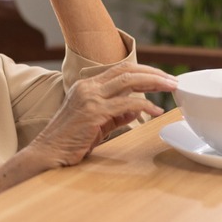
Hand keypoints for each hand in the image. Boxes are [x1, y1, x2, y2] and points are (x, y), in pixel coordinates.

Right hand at [26, 63, 176, 167]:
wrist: (48, 152)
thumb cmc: (71, 140)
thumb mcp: (97, 123)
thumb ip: (116, 115)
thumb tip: (136, 111)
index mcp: (87, 85)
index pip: (120, 69)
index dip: (144, 70)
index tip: (162, 78)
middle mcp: (88, 86)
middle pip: (127, 69)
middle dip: (153, 73)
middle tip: (173, 80)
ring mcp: (90, 98)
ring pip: (129, 81)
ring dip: (154, 83)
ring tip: (171, 88)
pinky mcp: (94, 112)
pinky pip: (127, 104)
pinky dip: (145, 106)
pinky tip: (156, 111)